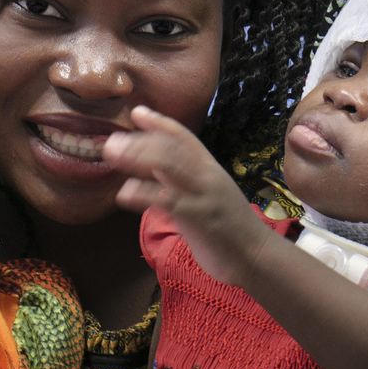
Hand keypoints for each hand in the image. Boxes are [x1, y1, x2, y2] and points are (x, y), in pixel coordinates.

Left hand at [102, 106, 272, 286]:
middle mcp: (207, 176)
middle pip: (172, 147)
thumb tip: (154, 168)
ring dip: (137, 157)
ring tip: (112, 155)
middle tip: (112, 140)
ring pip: (170, 165)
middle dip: (141, 140)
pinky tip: (124, 193)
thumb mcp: (207, 198)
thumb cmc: (228, 230)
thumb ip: (184, 182)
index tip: (137, 112)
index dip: (160, 123)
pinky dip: (143, 193)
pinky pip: (168, 200)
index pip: (185, 138)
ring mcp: (204, 194)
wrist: (256, 256)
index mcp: (210, 170)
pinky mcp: (199, 217)